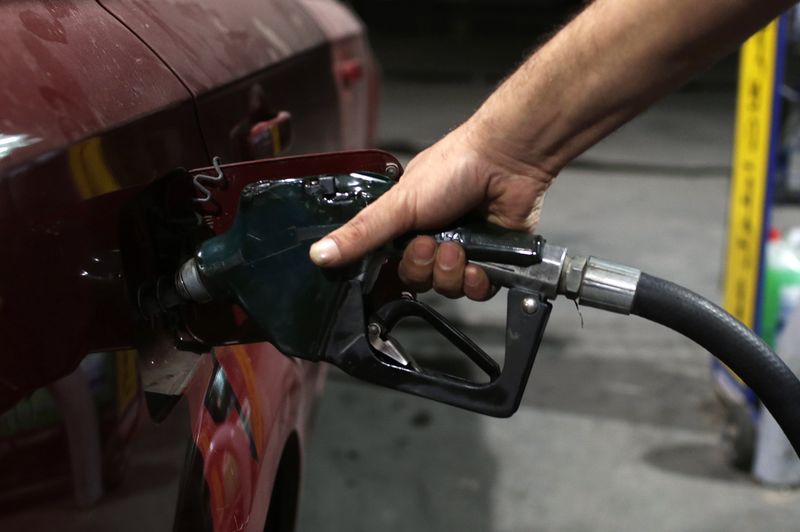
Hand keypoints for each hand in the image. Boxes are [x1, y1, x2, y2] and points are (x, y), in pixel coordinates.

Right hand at [308, 120, 554, 299]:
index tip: (398, 256)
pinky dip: (477, 280)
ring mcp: (463, 250)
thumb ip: (360, 233)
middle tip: (433, 243)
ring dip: (451, 271)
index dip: (394, 268)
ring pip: (447, 288)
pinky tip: (479, 262)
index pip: (389, 264)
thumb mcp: (398, 204)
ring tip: (459, 246)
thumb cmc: (454, 168)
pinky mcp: (493, 261)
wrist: (506, 161)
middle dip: (425, 266)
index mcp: (406, 225)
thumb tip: (318, 254)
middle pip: (417, 280)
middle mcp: (433, 238)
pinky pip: (477, 290)